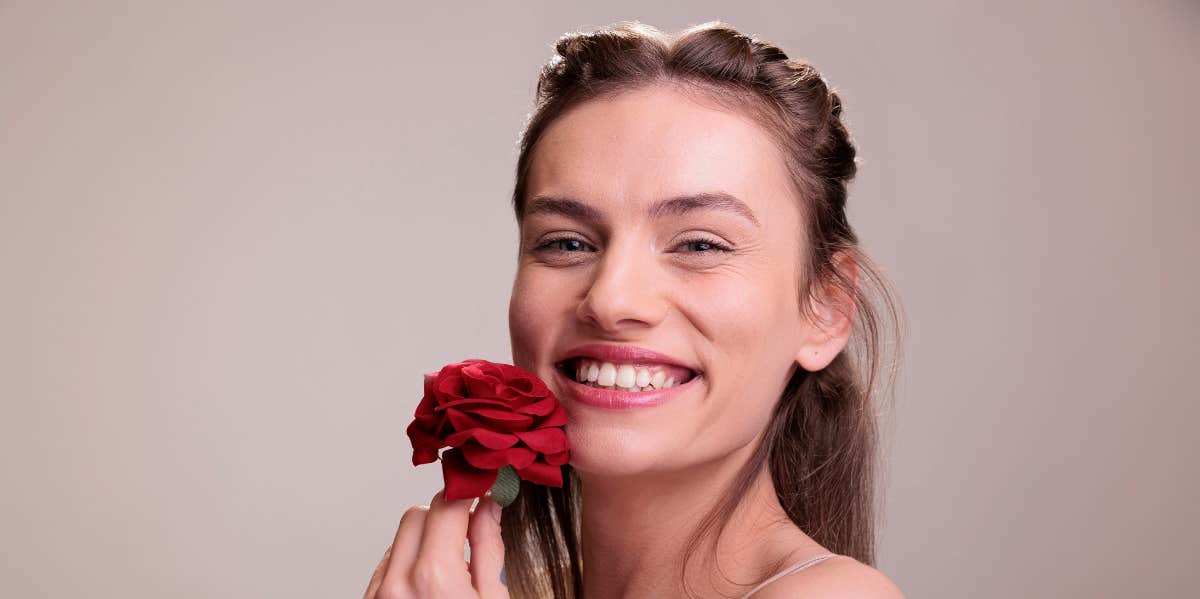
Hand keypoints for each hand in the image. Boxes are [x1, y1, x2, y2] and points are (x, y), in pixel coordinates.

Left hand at [362, 489, 508, 598]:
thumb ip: (489, 548)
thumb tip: (489, 504)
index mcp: (435, 577)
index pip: (446, 506)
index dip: (465, 491)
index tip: (477, 487)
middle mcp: (398, 582)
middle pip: (417, 514)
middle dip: (443, 517)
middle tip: (466, 537)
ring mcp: (378, 594)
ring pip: (399, 539)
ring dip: (423, 543)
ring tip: (446, 576)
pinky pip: (386, 566)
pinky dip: (407, 567)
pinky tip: (426, 589)